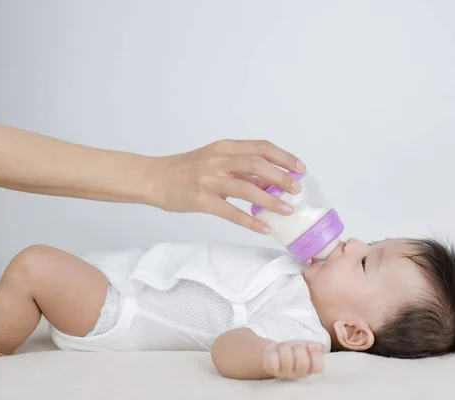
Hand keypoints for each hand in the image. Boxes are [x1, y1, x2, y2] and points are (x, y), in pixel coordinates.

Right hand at [147, 139, 305, 233]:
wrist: (154, 178)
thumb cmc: (185, 169)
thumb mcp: (213, 159)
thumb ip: (238, 167)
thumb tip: (270, 180)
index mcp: (224, 147)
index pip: (260, 147)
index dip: (283, 157)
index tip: (300, 167)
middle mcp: (218, 160)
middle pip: (257, 164)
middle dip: (281, 177)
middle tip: (297, 189)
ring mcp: (209, 180)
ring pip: (247, 189)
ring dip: (271, 200)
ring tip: (286, 210)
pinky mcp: (201, 200)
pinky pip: (231, 213)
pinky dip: (250, 221)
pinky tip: (264, 227)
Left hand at [262, 341, 324, 379]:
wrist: (274, 352)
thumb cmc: (292, 350)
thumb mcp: (306, 346)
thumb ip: (315, 347)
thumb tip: (319, 348)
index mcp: (309, 369)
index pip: (318, 367)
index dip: (315, 354)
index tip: (309, 347)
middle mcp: (298, 374)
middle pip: (303, 362)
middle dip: (299, 348)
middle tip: (294, 348)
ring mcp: (285, 374)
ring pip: (287, 358)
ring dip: (285, 347)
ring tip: (283, 349)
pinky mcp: (272, 371)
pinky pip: (273, 360)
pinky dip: (274, 352)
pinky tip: (275, 353)